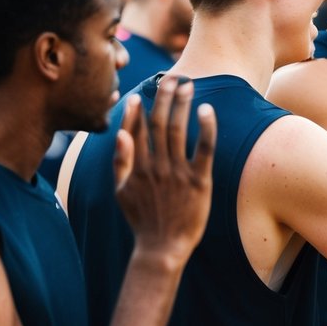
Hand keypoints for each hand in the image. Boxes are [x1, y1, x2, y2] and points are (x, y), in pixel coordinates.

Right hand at [115, 77, 216, 266]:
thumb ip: (120, 162)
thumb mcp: (121, 193)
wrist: (162, 248)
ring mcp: (178, 173)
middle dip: (165, 97)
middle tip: (173, 77)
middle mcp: (156, 167)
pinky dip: (205, 128)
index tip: (143, 92)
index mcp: (136, 168)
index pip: (136, 131)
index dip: (139, 110)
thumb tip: (120, 133)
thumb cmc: (143, 220)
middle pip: (158, 124)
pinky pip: (203, 149)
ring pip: (178, 130)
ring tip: (188, 83)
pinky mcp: (199, 182)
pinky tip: (206, 110)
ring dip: (182, 104)